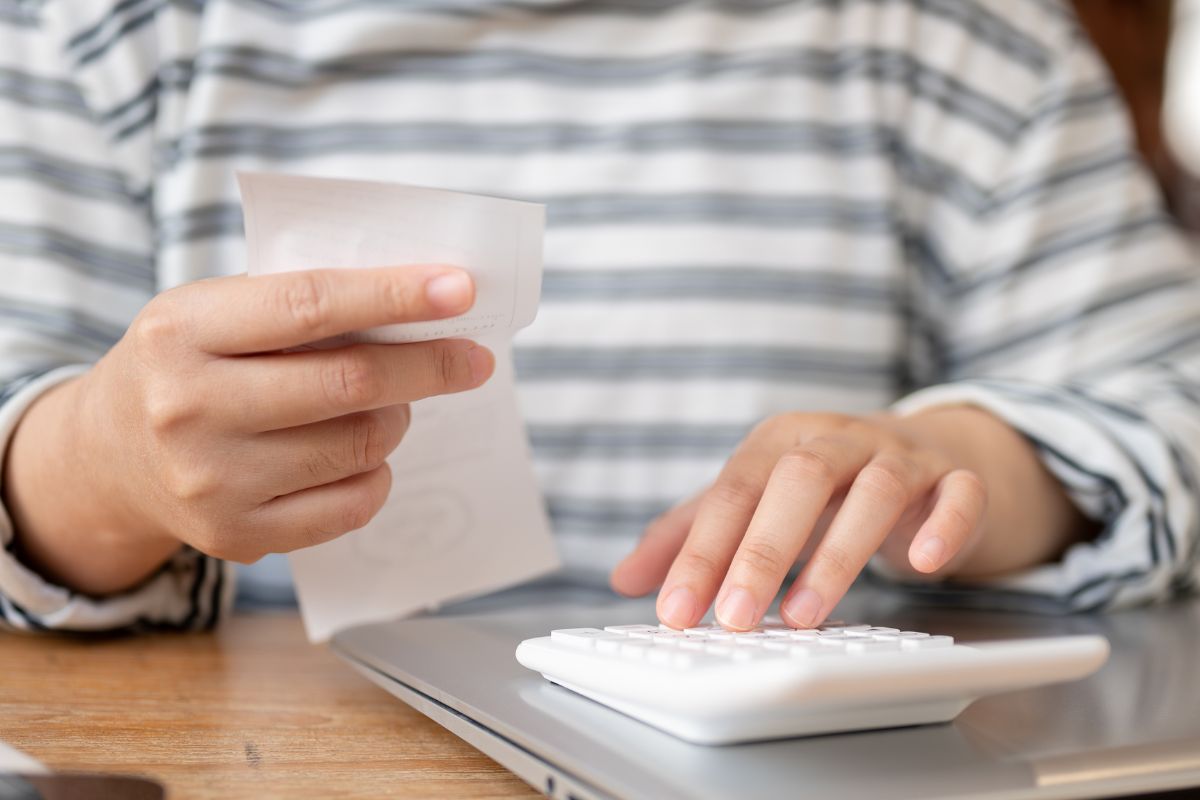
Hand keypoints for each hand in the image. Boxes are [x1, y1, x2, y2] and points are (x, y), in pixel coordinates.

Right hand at [4, 265, 492, 593]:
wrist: (108, 457)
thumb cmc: (187, 364)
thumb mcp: (214, 311)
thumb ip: (300, 303)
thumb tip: (422, 303)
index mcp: (183, 329)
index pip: (310, 304)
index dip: (395, 295)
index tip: (461, 290)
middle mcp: (188, 408)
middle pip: (349, 384)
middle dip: (430, 366)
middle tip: (473, 359)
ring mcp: (211, 481)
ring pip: (360, 446)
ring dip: (399, 419)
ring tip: (393, 403)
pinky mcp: (236, 535)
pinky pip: (352, 505)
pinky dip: (379, 473)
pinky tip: (366, 453)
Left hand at [610, 412, 990, 630]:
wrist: (925, 452)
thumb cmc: (823, 485)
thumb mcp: (754, 500)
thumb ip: (690, 535)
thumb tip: (624, 579)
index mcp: (779, 442)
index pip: (732, 492)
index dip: (701, 552)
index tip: (674, 611)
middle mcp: (838, 440)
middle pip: (796, 481)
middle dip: (760, 550)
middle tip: (733, 617)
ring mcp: (902, 456)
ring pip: (874, 491)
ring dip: (837, 554)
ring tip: (803, 617)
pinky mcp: (957, 479)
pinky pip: (958, 494)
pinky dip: (943, 525)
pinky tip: (921, 566)